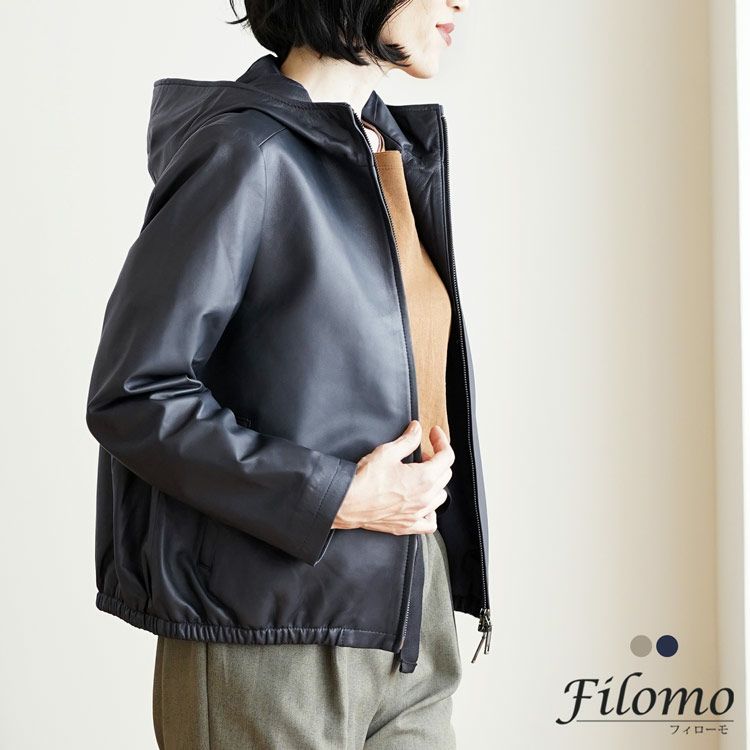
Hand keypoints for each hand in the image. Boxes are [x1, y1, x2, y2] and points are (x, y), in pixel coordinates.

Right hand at [332, 421, 453, 534]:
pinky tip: (423, 504)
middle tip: (423, 452)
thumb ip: (408, 440)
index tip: (434, 434)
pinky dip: (431, 512)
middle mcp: (425, 497)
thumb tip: (417, 430)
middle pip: (445, 474)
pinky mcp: (407, 525)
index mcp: (424, 477)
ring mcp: (417, 513)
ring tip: (421, 475)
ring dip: (435, 482)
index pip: (447, 456)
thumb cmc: (365, 479)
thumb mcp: (388, 452)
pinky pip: (430, 523)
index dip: (441, 441)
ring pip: (440, 496)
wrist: (348, 502)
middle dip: (437, 459)